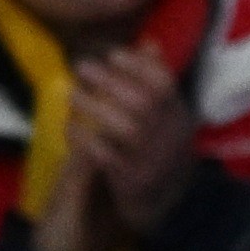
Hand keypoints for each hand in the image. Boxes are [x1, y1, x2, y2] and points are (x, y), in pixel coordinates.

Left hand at [32, 45, 201, 250]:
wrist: (167, 206)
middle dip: (110, 81)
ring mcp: (152, 160)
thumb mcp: (167, 117)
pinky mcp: (133, 180)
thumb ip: (157, 83)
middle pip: (143, 103)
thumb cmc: (159, 152)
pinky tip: (71, 129)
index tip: (113, 54)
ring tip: (71, 94)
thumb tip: (149, 45)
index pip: (165, 85)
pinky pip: (107, 157)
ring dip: (95, 108)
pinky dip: (86, 141)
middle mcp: (169, 136)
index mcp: (178, 117)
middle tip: (81, 66)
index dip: (139, 67)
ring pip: (126, 128)